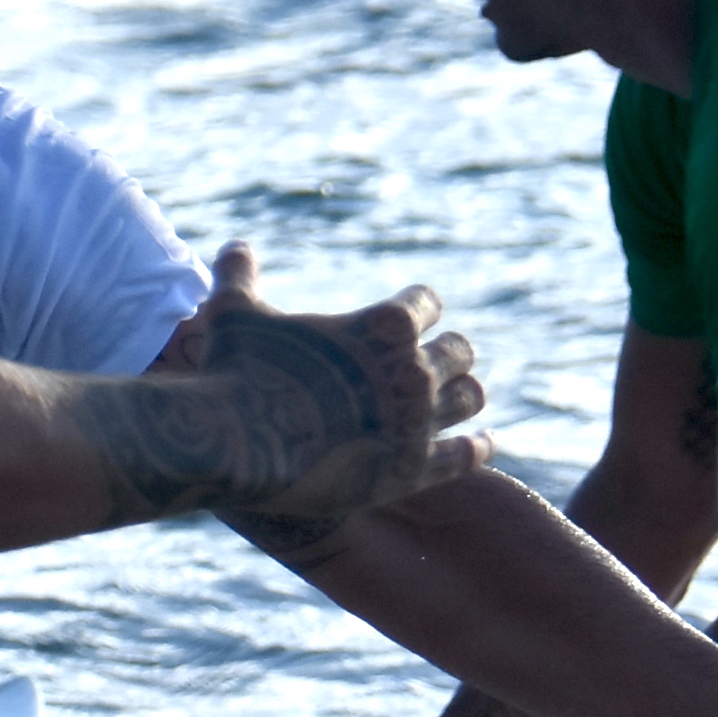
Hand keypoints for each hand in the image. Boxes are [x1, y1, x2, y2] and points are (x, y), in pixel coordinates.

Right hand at [185, 242, 492, 530]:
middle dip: (447, 351)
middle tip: (439, 357)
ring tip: (460, 393)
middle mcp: (412, 370)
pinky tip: (483, 442)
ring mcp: (416, 423)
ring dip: (463, 391)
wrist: (234, 445)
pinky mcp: (412, 471)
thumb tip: (234, 246)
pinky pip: (464, 456)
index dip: (418, 305)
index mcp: (383, 326)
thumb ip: (241, 277)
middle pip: (457, 350)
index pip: (425, 302)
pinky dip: (476, 446)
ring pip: (469, 398)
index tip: (411, 312)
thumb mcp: (234, 314)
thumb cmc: (235, 372)